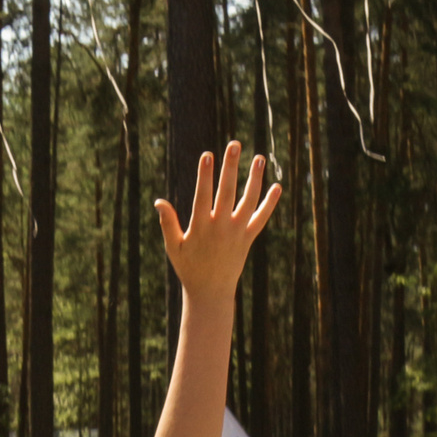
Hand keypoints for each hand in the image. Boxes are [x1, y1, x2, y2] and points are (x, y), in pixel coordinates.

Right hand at [155, 141, 279, 301]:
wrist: (211, 292)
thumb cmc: (188, 267)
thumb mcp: (173, 246)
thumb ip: (167, 223)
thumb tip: (159, 201)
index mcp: (200, 227)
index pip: (203, 195)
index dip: (205, 175)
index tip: (207, 154)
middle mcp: (220, 227)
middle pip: (227, 192)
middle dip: (230, 167)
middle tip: (234, 144)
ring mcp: (237, 233)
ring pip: (248, 201)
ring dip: (255, 179)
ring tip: (260, 158)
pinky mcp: (248, 239)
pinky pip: (261, 218)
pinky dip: (270, 203)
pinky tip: (277, 186)